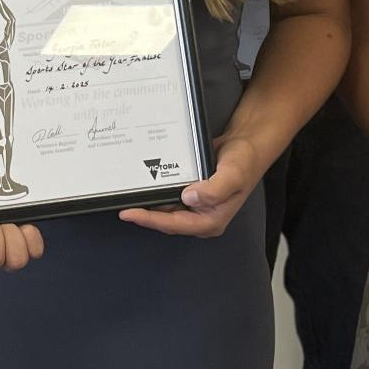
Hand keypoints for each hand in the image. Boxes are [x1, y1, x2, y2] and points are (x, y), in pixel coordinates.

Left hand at [118, 134, 259, 237]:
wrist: (247, 144)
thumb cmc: (245, 161)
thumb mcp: (233, 174)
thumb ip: (214, 190)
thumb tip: (190, 197)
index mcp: (211, 220)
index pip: (174, 224)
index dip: (150, 220)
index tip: (129, 213)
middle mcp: (202, 216)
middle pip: (166, 220)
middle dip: (144, 214)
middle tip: (121, 206)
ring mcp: (196, 206)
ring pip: (165, 209)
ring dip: (149, 204)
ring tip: (126, 197)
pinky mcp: (191, 193)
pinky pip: (169, 196)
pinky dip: (156, 191)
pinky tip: (144, 184)